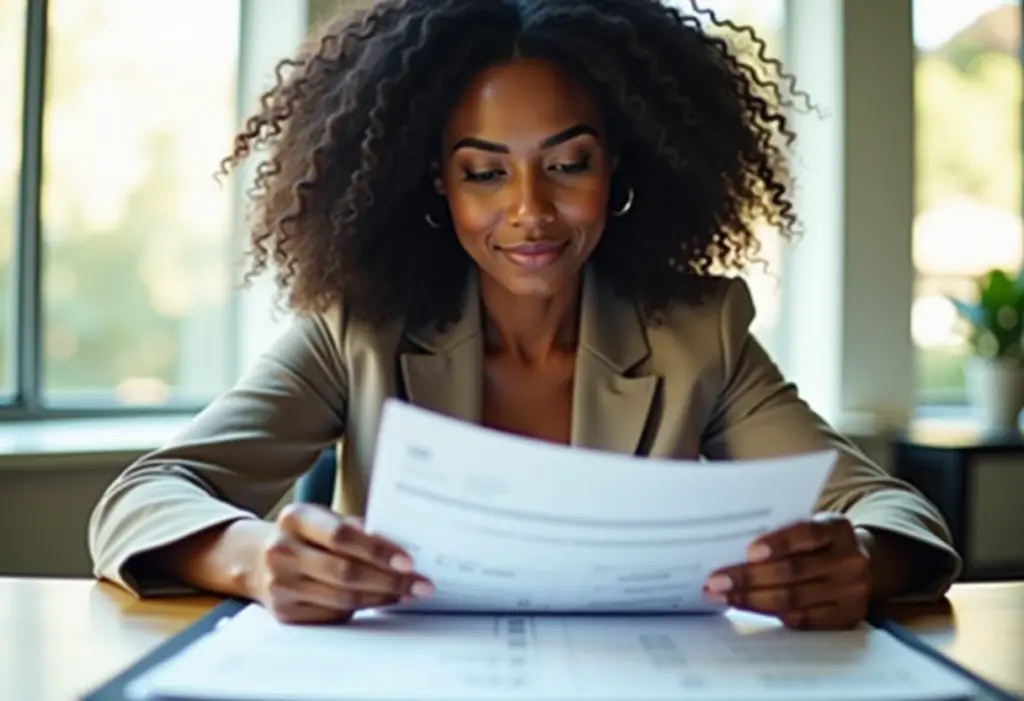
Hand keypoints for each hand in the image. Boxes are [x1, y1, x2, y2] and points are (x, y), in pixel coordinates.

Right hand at [251, 503, 433, 623]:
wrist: (258, 559)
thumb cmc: (308, 536)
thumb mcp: (326, 520)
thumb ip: (359, 529)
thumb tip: (405, 550)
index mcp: (295, 518)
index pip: (341, 536)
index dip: (377, 550)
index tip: (408, 561)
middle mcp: (281, 551)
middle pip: (345, 572)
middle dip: (390, 580)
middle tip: (421, 584)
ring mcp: (279, 585)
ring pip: (343, 598)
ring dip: (382, 597)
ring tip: (409, 593)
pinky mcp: (284, 613)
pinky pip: (334, 614)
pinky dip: (363, 609)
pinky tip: (382, 601)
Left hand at [703, 513, 871, 629]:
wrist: (864, 566)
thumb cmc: (819, 542)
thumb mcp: (809, 525)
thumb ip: (781, 531)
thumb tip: (730, 543)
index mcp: (837, 529)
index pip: (808, 533)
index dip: (778, 543)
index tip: (749, 552)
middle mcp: (849, 561)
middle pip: (794, 572)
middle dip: (749, 577)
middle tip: (715, 581)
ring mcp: (851, 593)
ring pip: (793, 600)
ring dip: (750, 599)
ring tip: (721, 596)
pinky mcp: (845, 619)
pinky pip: (801, 620)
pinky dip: (769, 614)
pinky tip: (745, 608)